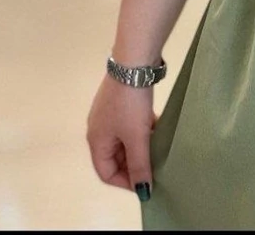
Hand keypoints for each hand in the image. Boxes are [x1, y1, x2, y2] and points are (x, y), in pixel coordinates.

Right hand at [86, 72, 157, 200]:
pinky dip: (142, 130)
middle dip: (133, 164)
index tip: (146, 184)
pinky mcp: (120, 101)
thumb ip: (140, 164)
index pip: (106, 173)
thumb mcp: (137, 136)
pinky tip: (157, 128)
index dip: (125, 182)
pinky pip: (129, 124)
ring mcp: (109, 113)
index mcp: (96, 141)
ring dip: (140, 146)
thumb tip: (143, 191)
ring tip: (158, 149)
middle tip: (155, 168)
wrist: (134, 63)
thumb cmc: (131, 103)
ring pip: (124, 140)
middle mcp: (98, 129)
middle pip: (114, 157)